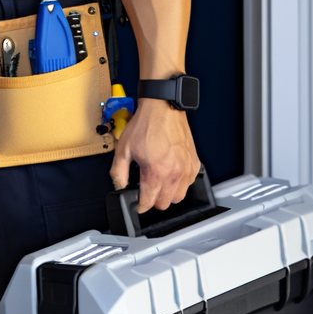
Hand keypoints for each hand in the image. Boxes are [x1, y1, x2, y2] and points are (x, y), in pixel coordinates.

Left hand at [109, 98, 200, 212]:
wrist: (163, 108)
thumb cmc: (146, 125)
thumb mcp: (123, 149)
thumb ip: (118, 173)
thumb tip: (119, 187)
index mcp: (156, 172)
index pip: (149, 202)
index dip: (140, 205)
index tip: (137, 202)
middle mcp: (174, 173)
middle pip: (164, 204)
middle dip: (153, 200)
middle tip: (146, 190)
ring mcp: (186, 169)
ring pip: (179, 197)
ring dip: (168, 194)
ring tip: (159, 182)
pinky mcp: (194, 164)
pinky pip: (189, 184)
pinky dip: (180, 184)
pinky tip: (170, 173)